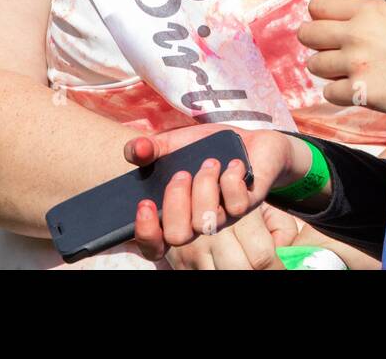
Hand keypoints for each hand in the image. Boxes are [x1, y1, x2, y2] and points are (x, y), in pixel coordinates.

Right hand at [127, 128, 303, 260]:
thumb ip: (146, 148)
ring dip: (205, 186)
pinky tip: (233, 163)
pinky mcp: (247, 205)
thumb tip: (137, 151)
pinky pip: (237, 206)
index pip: (153, 244)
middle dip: (176, 203)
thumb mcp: (169, 143)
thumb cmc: (203, 147)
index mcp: (172, 213)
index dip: (146, 232)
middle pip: (178, 236)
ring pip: (207, 223)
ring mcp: (222, 216)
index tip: (144, 204)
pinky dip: (232, 178)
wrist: (244, 140)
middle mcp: (196, 221)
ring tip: (210, 162)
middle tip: (183, 173)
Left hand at [298, 0, 385, 118]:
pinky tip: (357, 90)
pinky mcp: (358, 91)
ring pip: (314, 65)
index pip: (319, 6)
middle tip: (329, 50)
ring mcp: (355, 63)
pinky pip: (328, 92)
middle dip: (315, 43)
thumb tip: (347, 29)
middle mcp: (356, 32)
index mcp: (368, 9)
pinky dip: (340, 93)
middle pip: (308, 34)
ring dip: (327, 70)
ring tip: (347, 72)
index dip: (320, 17)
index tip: (329, 26)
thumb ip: (369, 21)